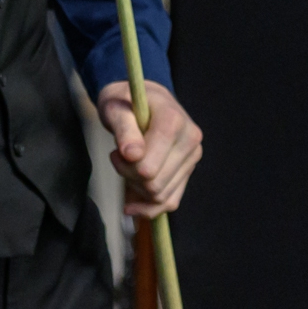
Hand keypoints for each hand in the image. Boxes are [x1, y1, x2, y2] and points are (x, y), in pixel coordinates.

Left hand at [97, 81, 201, 215]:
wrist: (144, 100)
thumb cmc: (126, 102)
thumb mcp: (115, 109)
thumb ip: (124, 130)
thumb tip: (132, 155)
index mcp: (173, 120)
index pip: (148, 167)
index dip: (125, 166)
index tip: (115, 152)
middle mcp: (190, 139)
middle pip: (154, 184)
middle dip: (129, 177)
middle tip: (118, 158)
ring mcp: (192, 156)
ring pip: (161, 196)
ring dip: (137, 189)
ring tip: (127, 166)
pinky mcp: (189, 169)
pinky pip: (171, 202)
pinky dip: (149, 207)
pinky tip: (131, 202)